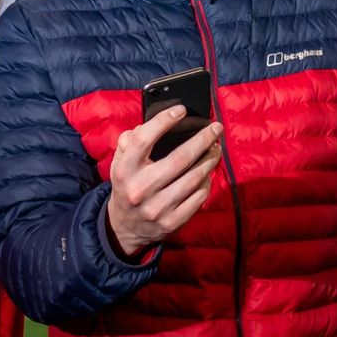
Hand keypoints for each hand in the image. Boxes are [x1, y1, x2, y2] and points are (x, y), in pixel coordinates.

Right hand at [106, 105, 222, 257]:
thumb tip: (151, 123)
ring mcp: (157, 208)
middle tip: (216, 128)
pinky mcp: (172, 222)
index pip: (143, 140)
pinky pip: (198, 198)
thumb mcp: (119, 163)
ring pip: (193, 178)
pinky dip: (207, 182)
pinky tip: (208, 173)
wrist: (125, 226)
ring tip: (216, 148)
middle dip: (202, 140)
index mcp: (125, 170)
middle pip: (179, 159)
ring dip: (210, 160)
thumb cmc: (127, 184)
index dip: (163, 121)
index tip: (181, 110)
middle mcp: (140, 189)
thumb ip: (129, 142)